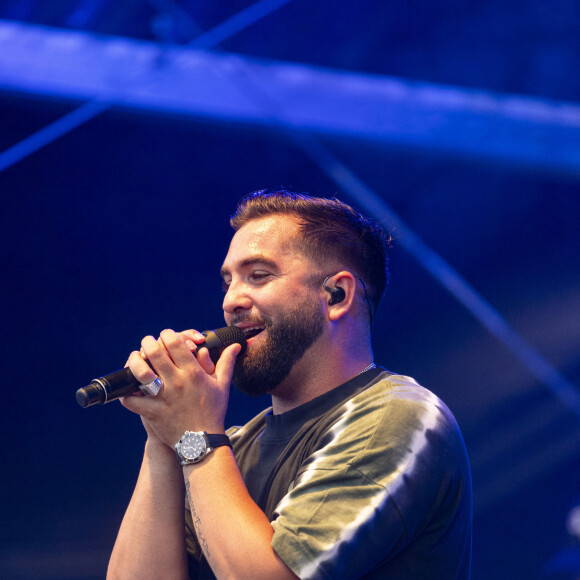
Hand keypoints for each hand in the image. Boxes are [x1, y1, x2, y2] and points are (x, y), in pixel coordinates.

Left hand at [120, 329, 241, 447]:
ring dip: (135, 362)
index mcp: (194, 373)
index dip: (168, 334)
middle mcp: (177, 382)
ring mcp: (163, 397)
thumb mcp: (222, 386)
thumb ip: (226, 363)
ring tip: (135, 358)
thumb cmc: (213, 412)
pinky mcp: (152, 412)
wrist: (203, 442)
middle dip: (148, 342)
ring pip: (141, 372)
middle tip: (148, 342)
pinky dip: (126, 393)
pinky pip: (132, 400)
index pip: (176, 343)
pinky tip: (127, 388)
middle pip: (156, 352)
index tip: (166, 335)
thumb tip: (236, 346)